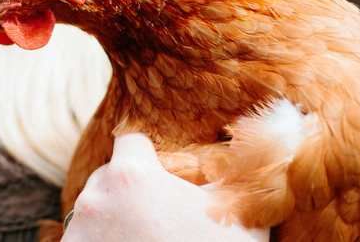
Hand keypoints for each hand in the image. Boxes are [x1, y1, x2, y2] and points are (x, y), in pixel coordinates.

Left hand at [62, 133, 267, 241]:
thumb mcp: (242, 217)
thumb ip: (249, 173)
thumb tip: (282, 129)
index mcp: (132, 174)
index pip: (131, 141)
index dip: (149, 156)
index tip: (163, 175)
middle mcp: (94, 196)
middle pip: (108, 177)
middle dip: (129, 191)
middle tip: (157, 217)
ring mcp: (78, 230)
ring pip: (92, 210)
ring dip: (112, 219)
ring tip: (143, 239)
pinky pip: (82, 239)